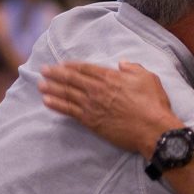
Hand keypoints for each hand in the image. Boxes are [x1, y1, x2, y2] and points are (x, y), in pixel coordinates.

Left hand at [39, 61, 182, 156]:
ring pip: (67, 94)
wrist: (152, 129)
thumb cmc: (153, 104)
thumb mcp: (148, 78)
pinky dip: (56, 105)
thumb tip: (122, 64)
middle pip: (71, 79)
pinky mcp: (90, 121)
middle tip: (43, 70)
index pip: (85, 68)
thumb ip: (133, 68)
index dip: (71, 66)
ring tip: (40, 85)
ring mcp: (92, 106)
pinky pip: (69, 111)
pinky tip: (46, 101)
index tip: (61, 64)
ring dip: (52, 88)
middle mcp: (97, 89)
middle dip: (55, 74)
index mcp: (110, 77)